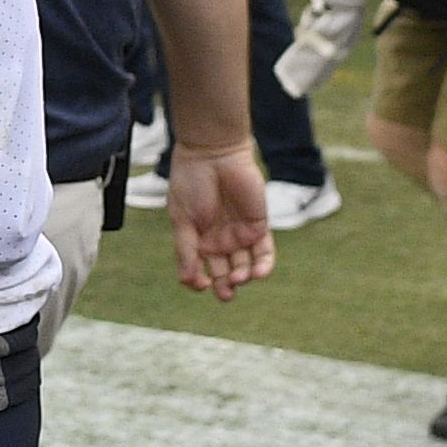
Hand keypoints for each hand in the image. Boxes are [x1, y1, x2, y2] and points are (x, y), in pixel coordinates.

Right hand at [166, 142, 275, 300]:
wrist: (212, 154)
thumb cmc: (191, 183)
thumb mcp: (182, 220)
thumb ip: (186, 251)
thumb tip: (187, 281)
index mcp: (197, 239)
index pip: (201, 270)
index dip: (201, 281)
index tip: (201, 284)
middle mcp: (219, 239)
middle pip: (225, 272)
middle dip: (226, 285)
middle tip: (226, 292)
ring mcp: (240, 233)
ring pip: (245, 265)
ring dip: (243, 276)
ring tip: (239, 278)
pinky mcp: (258, 224)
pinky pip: (264, 251)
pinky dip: (263, 265)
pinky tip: (258, 273)